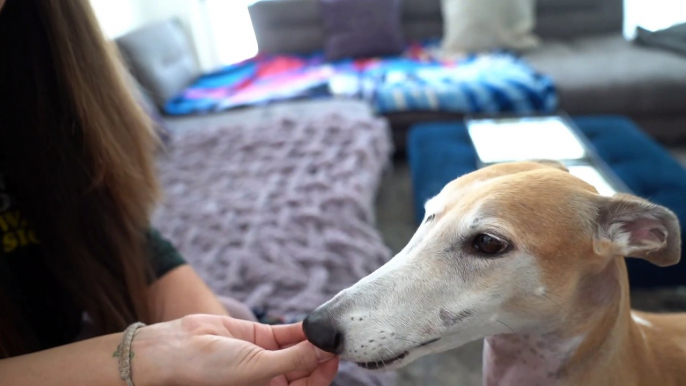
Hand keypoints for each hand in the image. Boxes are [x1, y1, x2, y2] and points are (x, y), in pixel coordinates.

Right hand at [132, 314, 338, 385]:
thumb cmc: (212, 372)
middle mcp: (271, 381)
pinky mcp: (260, 338)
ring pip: (299, 351)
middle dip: (322, 357)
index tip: (336, 356)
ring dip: (313, 341)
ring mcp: (267, 359)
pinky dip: (301, 330)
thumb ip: (293, 359)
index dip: (324, 373)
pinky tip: (312, 324)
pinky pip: (287, 336)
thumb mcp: (258, 369)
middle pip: (307, 370)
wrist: (179, 350)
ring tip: (326, 330)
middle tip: (335, 340)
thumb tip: (324, 350)